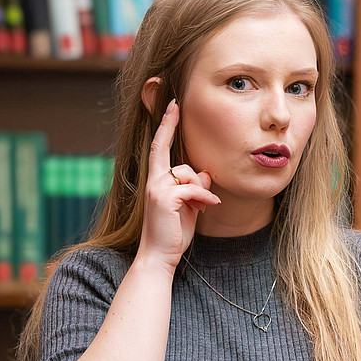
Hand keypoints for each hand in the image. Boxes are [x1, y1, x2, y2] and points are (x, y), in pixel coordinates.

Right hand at [137, 99, 221, 269]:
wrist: (160, 255)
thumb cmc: (174, 232)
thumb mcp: (189, 206)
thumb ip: (195, 187)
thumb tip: (205, 174)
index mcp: (157, 180)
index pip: (161, 147)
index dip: (167, 125)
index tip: (173, 105)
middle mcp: (153, 181)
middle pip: (180, 161)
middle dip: (190, 164)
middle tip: (189, 155)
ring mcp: (156, 188)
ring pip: (190, 174)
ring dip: (201, 192)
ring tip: (201, 209)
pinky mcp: (164, 198)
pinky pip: (192, 188)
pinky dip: (204, 199)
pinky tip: (206, 209)